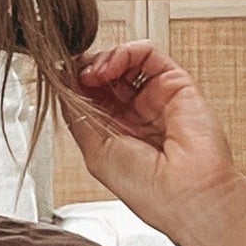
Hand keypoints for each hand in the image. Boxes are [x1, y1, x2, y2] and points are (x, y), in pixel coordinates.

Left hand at [66, 40, 245, 245]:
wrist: (186, 193)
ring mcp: (157, 98)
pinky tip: (111, 66)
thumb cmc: (147, 188)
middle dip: (86, 70)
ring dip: (103, 60)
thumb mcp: (96, 152)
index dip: (75, 85)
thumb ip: (79, 117)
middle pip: (107, 76)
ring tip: (92, 73)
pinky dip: (126, 52)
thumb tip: (63, 89)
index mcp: (118, 134)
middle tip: (72, 73)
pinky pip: (149, 53)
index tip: (59, 80)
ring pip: (126, 61)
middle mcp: (137, 115)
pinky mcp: (176, 83)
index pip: (92, 97)